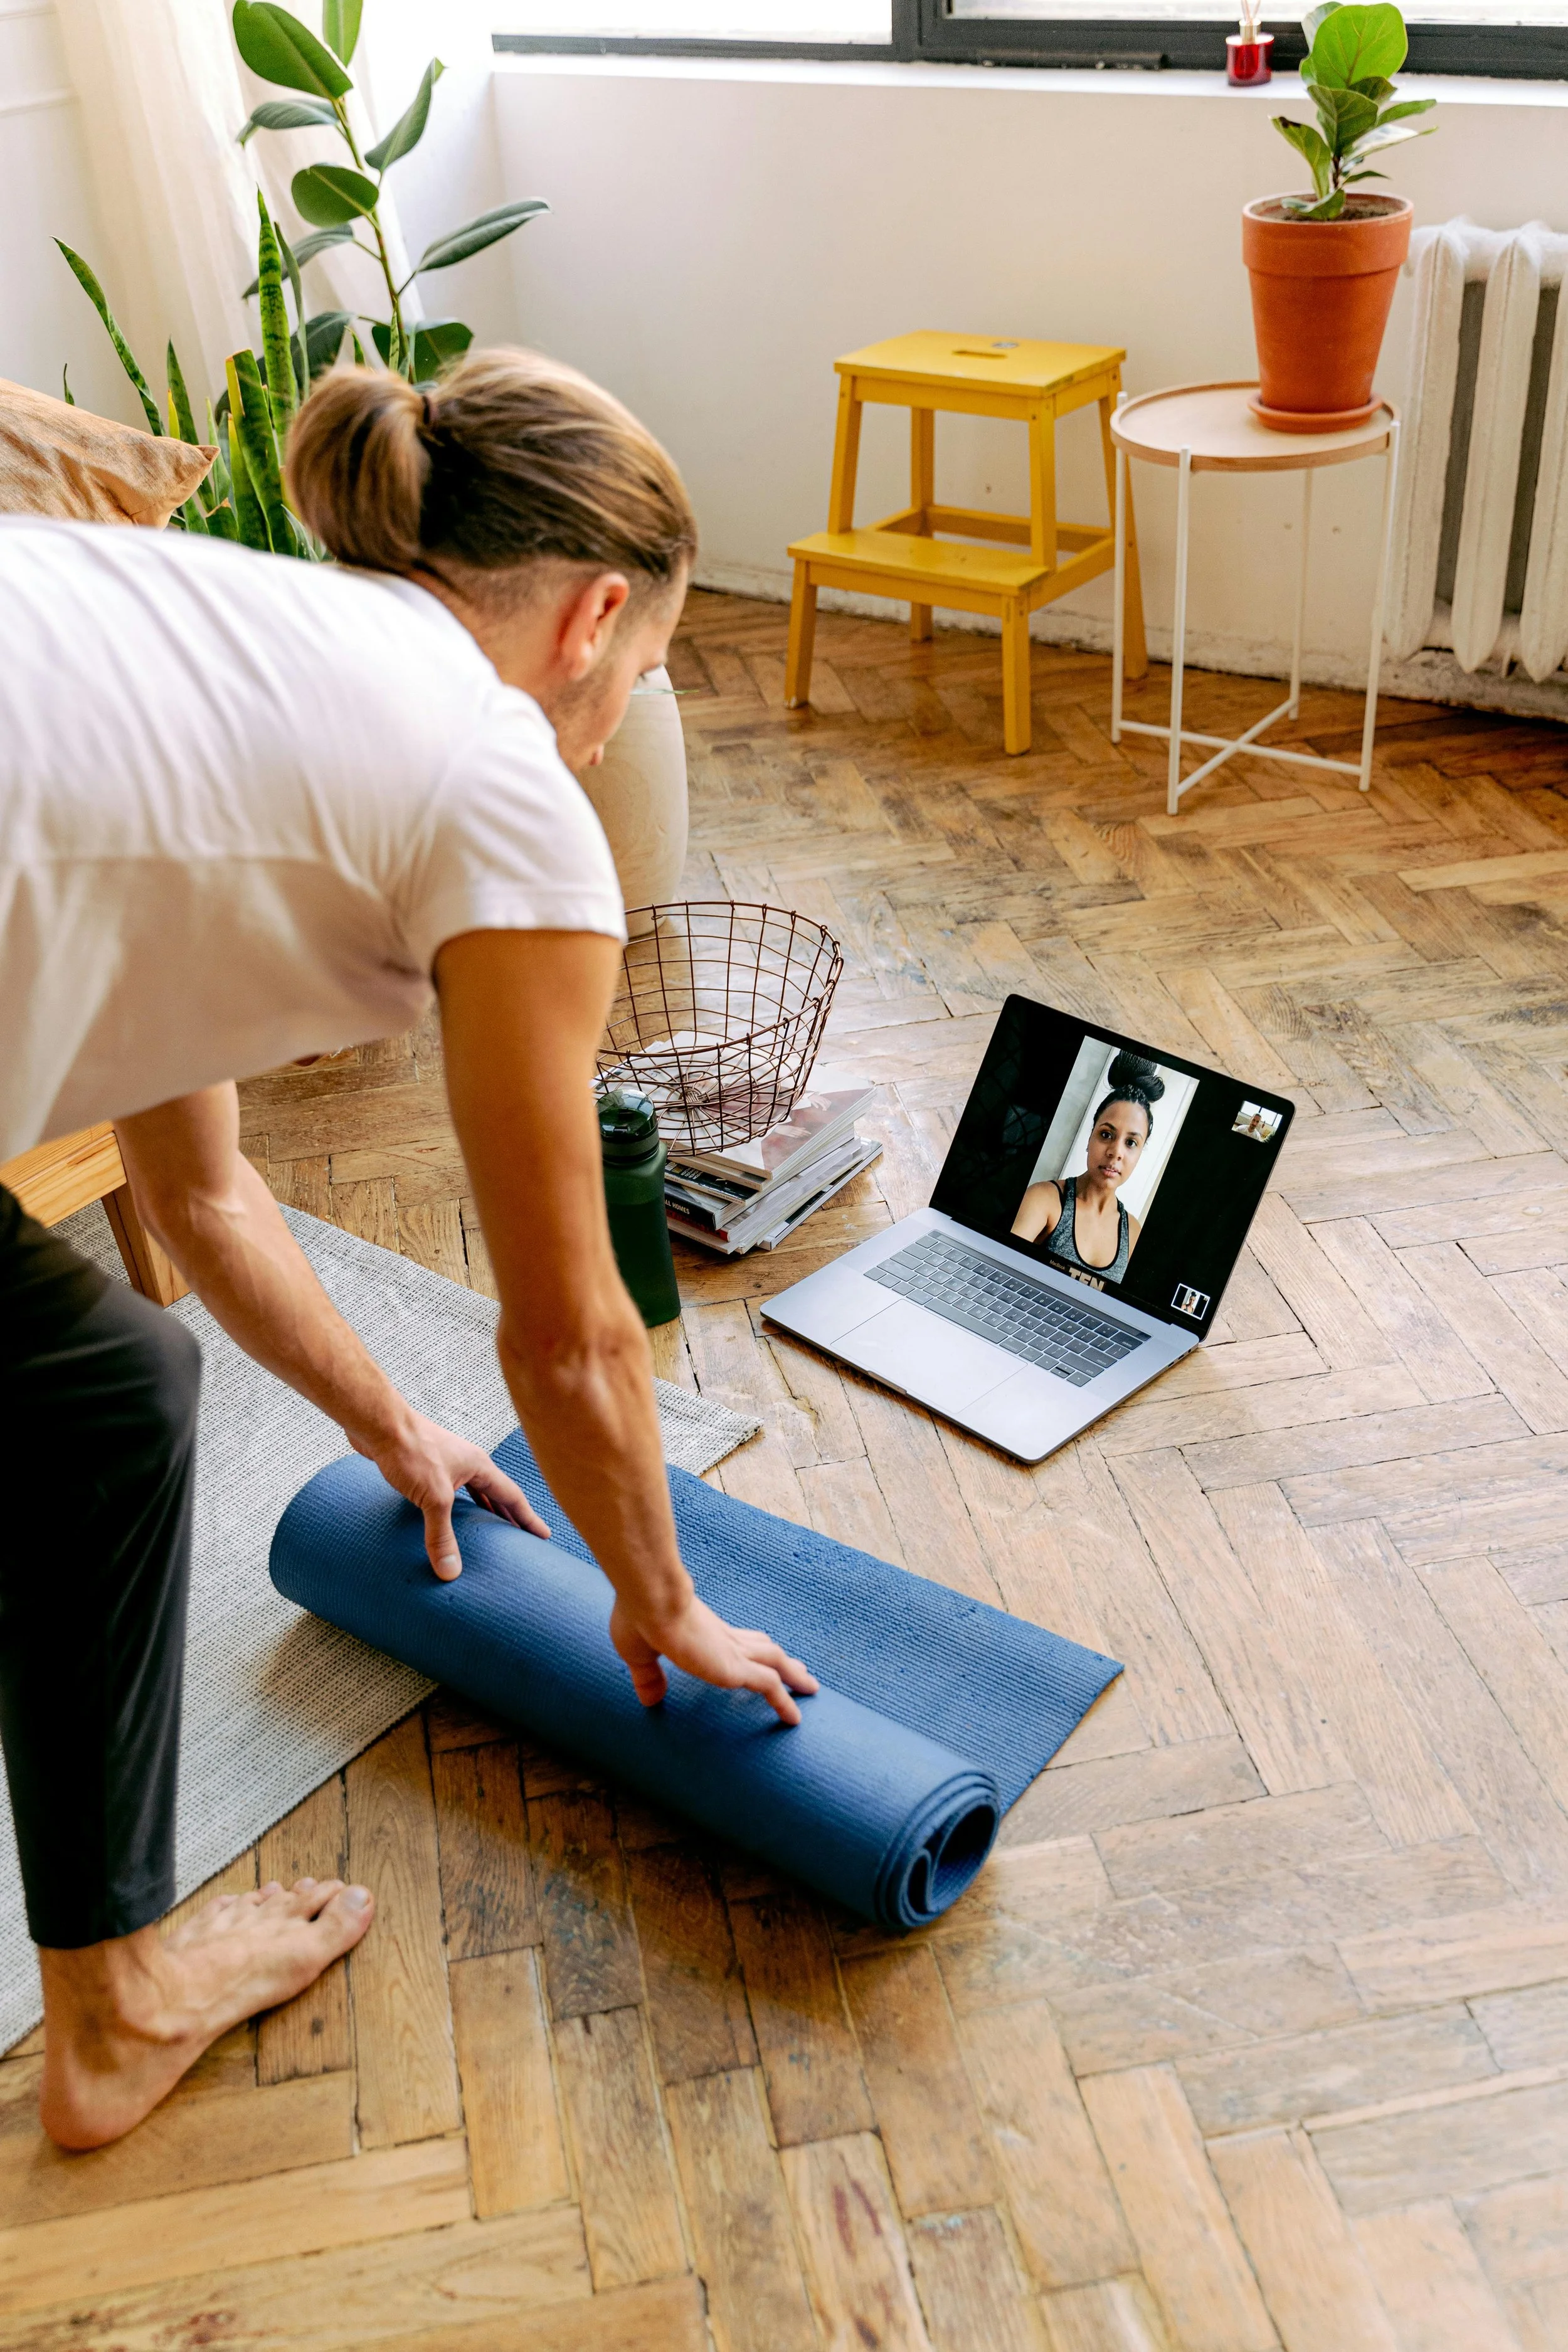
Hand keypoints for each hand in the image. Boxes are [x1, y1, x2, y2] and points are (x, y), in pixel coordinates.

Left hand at [354, 1411, 547, 1578]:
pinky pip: (448, 1492)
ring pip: (471, 1492)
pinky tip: (446, 1517)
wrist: (379, 1424)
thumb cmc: (411, 1451)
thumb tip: (450, 1572)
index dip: (528, 1518)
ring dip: (482, 1511)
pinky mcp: (425, 1466)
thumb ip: (442, 1535)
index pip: (512, 1496)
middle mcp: (467, 1463)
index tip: (543, 1535)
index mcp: (479, 1466)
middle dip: (509, 1517)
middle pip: (495, 1494)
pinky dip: (454, 1508)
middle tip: (521, 1538)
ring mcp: (446, 1463)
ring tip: (489, 1532)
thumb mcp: (433, 1497)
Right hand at [610, 1591, 818, 1726]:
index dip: (749, 1646)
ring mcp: (731, 1650)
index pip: (735, 1638)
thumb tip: (650, 1699)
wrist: (649, 1596)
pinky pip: (770, 1686)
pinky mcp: (734, 1666)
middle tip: (799, 1669)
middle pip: (762, 1646)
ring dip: (794, 1675)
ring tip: (811, 1688)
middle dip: (781, 1658)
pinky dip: (785, 1702)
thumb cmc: (638, 1616)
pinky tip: (795, 1719)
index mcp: (701, 1628)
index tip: (757, 1653)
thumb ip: (648, 1676)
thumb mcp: (639, 1653)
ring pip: (775, 1661)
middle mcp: (722, 1636)